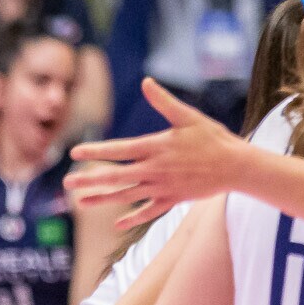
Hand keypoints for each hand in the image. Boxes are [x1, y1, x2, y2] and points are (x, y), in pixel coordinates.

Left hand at [69, 79, 244, 226]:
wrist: (236, 167)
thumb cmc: (213, 138)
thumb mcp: (189, 117)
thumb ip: (164, 102)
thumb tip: (147, 82)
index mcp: (156, 147)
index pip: (119, 150)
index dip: (96, 151)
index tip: (74, 153)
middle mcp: (155, 169)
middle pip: (116, 176)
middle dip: (90, 179)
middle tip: (67, 183)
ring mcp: (163, 187)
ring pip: (127, 195)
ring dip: (102, 199)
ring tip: (81, 202)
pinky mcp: (173, 199)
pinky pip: (149, 211)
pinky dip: (134, 217)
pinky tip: (118, 222)